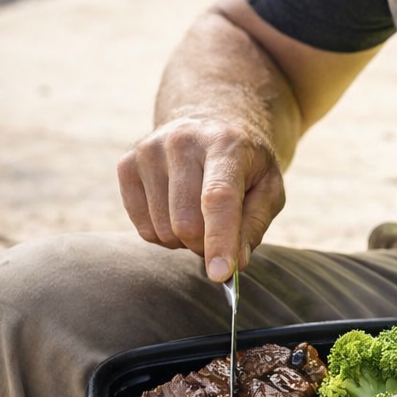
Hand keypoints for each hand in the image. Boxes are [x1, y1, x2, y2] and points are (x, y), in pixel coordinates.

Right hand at [117, 115, 285, 280]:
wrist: (213, 121)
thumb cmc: (246, 163)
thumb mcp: (269, 188)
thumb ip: (255, 224)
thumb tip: (236, 264)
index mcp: (225, 143)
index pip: (218, 198)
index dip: (219, 239)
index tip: (221, 274)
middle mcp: (182, 140)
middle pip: (186, 223)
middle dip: (206, 244)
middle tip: (222, 234)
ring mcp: (149, 150)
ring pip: (163, 231)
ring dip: (185, 240)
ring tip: (200, 214)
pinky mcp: (127, 164)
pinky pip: (143, 229)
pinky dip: (164, 235)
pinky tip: (177, 209)